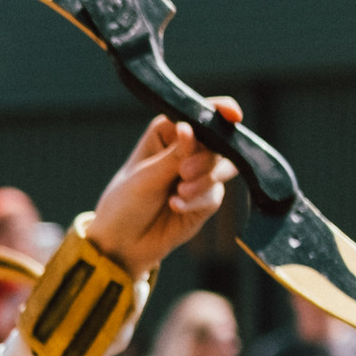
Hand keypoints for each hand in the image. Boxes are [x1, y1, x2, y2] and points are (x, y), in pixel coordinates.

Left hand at [87, 109, 239, 274]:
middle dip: (206, 158)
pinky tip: (175, 206)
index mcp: (168, 133)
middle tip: (184, 172)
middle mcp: (187, 151)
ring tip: (180, 193)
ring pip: (222, 168)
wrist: (122, 243)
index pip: (199, 115)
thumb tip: (189, 127)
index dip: (219, 111)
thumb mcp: (146, 176)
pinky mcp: (205, 201)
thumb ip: (174, 155)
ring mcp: (199, 176)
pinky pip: (214, 195)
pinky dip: (197, 201)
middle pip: (217, 143)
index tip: (233, 116)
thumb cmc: (124, 202)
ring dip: (204, 180)